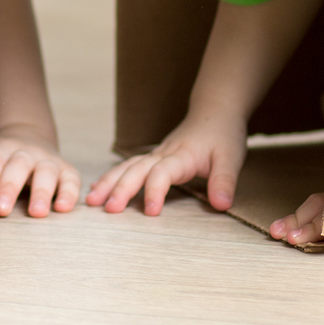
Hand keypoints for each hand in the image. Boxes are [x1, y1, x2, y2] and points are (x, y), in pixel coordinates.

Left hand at [0, 126, 80, 217]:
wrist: (27, 138)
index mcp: (0, 149)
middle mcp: (25, 153)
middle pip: (18, 167)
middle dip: (10, 188)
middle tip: (1, 210)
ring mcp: (47, 161)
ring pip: (47, 173)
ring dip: (43, 191)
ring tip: (37, 213)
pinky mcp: (66, 171)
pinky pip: (71, 180)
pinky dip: (69, 193)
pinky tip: (63, 208)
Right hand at [85, 108, 246, 215]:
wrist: (215, 112)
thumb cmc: (222, 135)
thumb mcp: (231, 158)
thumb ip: (225, 181)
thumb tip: (221, 205)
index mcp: (182, 156)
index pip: (163, 172)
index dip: (155, 191)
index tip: (150, 212)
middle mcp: (163, 154)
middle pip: (137, 169)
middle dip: (121, 189)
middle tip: (108, 209)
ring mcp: (155, 154)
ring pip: (127, 167)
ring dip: (109, 183)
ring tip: (92, 201)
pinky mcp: (152, 157)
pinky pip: (127, 166)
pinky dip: (111, 177)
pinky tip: (97, 188)